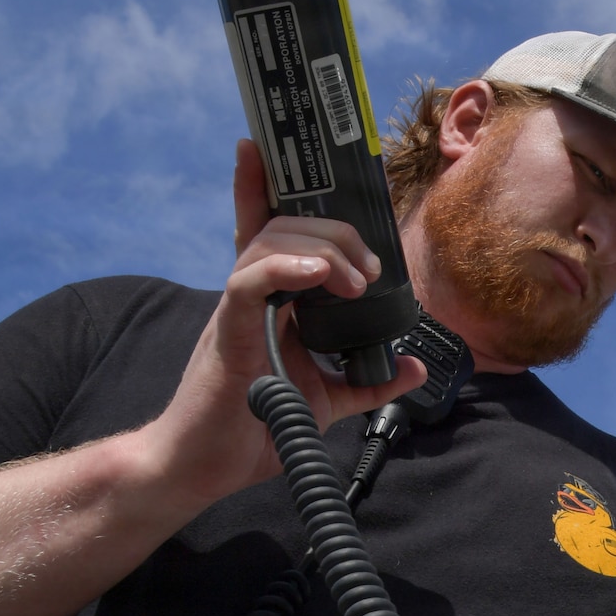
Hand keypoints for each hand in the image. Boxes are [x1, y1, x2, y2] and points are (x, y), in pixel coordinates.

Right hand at [138, 140, 426, 512]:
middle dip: (334, 230)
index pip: (268, 229)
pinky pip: (249, 281)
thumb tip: (414, 365)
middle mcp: (249, 296)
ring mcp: (235, 310)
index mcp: (268, 301)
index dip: (263, 184)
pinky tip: (320, 275)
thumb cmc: (251, 430)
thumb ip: (369, 380)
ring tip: (356, 279)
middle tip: (370, 269)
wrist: (201, 469)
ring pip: (269, 242)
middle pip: (283, 226)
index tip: (266, 146)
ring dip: (322, 248)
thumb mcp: (327, 401)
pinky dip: (286, 267)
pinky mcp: (227, 333)